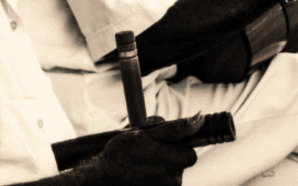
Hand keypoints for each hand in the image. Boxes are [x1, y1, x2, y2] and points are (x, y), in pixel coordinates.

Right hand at [86, 114, 202, 185]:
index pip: (189, 152)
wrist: (97, 181)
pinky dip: (149, 180)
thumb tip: (200, 118)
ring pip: (168, 176)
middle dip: (166, 158)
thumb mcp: (146, 134)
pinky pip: (157, 185)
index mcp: (176, 161)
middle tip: (145, 155)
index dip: (176, 146)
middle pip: (178, 165)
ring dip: (157, 170)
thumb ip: (176, 128)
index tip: (160, 145)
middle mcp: (174, 181)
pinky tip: (136, 177)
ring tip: (137, 167)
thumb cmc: (120, 155)